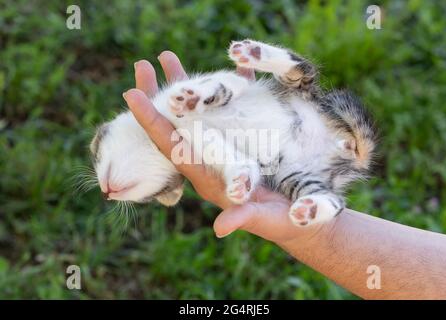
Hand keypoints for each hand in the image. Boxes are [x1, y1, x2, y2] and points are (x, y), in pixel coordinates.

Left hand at [123, 52, 318, 244]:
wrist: (300, 217)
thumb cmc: (280, 222)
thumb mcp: (261, 220)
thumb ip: (241, 218)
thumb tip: (219, 228)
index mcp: (205, 176)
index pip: (171, 146)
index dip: (151, 122)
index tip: (131, 95)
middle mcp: (209, 158)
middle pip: (176, 123)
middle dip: (160, 94)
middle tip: (142, 64)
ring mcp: (225, 146)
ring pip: (199, 111)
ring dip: (186, 84)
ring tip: (170, 57)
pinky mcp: (245, 139)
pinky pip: (232, 108)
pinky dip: (229, 87)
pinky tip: (231, 66)